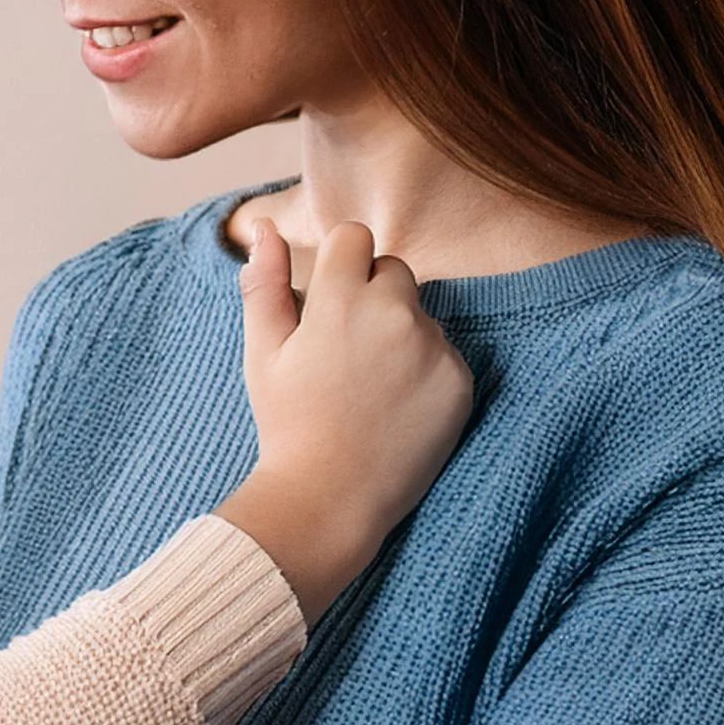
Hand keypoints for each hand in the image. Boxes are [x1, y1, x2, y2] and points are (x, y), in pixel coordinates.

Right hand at [216, 218, 471, 621]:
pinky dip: (425, 372)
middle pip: (394, 270)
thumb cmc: (288, 423)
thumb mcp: (262, 351)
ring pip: (420, 315)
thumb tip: (263, 227)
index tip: (328, 307)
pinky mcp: (460, 381)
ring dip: (400, 335)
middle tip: (345, 354)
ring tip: (369, 388)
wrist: (330, 497)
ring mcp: (433, 347)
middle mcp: (394, 313)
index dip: (340, 267)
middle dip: (373, 297)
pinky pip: (445, 355)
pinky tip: (396, 408)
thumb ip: (263, 283)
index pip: (355, 237)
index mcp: (340, 299)